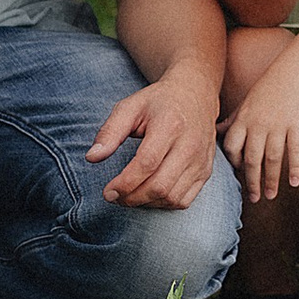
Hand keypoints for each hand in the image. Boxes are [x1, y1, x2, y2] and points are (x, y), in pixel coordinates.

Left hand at [86, 65, 219, 208]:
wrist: (195, 94)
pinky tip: (148, 194)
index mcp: (170, 125)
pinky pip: (184, 200)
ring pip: (172, 197)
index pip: (147, 164)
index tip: (107, 192)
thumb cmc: (158, 102)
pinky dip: (163, 204)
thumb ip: (110, 132)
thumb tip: (91, 158)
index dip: (125, 183)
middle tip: (114, 196)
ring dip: (146, 203)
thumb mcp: (130, 107)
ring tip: (129, 195)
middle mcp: (190, 145)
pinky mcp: (206, 171)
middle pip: (160, 186)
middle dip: (132, 198)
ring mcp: (201, 160)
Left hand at [222, 47, 298, 201]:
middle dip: (251, 181)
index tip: (239, 175)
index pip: (231, 148)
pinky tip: (294, 182)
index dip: (234, 164)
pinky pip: (295, 151)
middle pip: (251, 159)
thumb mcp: (250, 99)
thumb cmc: (275, 81)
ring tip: (271, 195)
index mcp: (244, 117)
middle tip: (253, 199)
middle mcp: (258, 123)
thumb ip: (235, 118)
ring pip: (272, 159)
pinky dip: (295, 168)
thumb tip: (218, 130)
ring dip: (271, 180)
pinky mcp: (298, 123)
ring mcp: (278, 124)